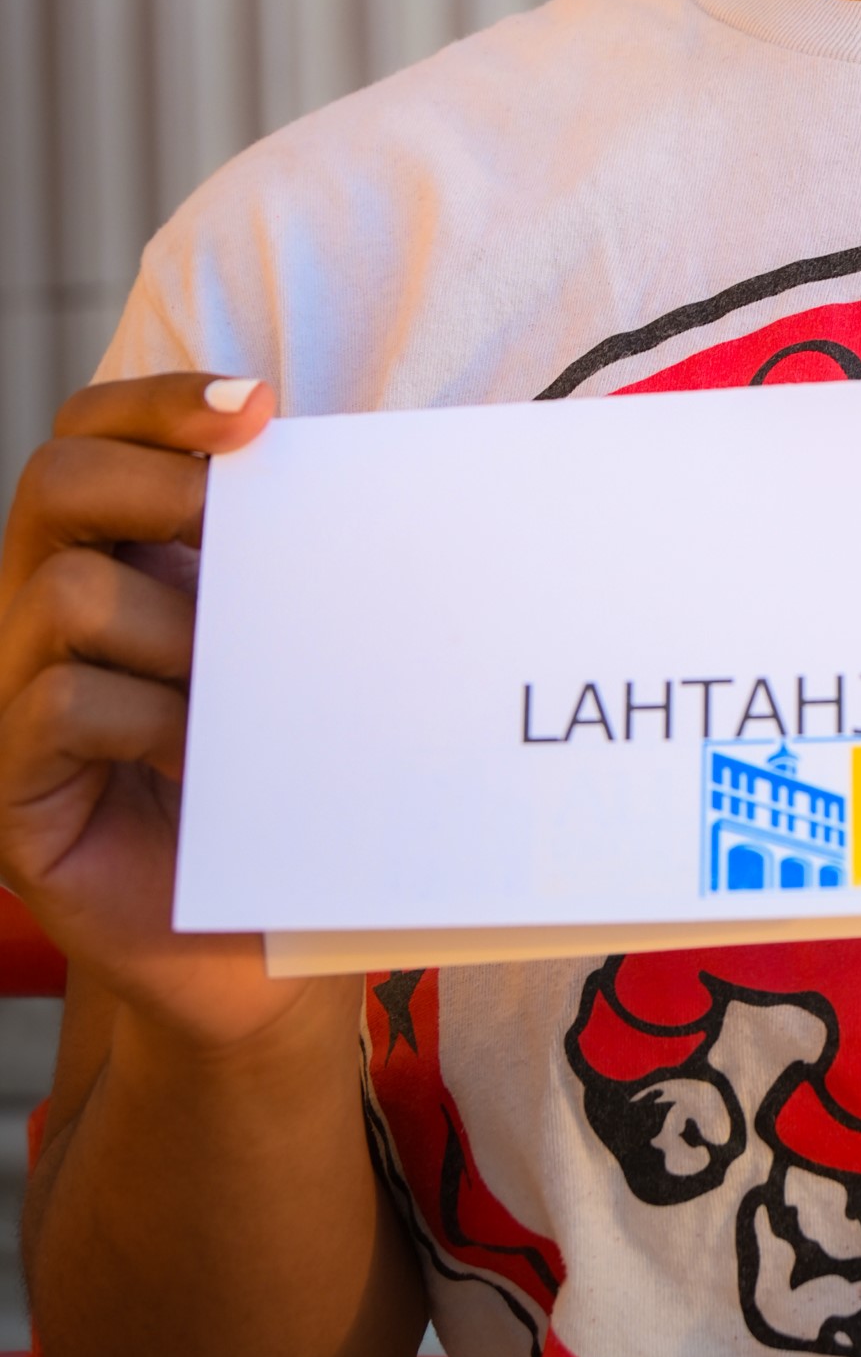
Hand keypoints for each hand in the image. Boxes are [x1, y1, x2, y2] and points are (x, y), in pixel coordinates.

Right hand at [0, 373, 323, 1046]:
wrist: (259, 955)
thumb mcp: (282, 646)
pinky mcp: (14, 795)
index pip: (91, 433)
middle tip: (231, 527)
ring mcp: (15, 704)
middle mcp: (43, 617)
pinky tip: (200, 758)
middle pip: (53, 481)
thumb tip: (333, 464)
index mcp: (112, 560)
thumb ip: (278, 557)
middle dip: (155, 481)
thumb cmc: (281, 784)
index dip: (159, 402)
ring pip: (63, 592)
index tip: (259, 411)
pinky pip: (58, 702)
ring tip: (228, 687)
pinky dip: (145, 715)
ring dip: (171, 625)